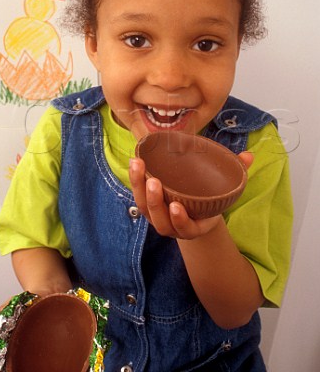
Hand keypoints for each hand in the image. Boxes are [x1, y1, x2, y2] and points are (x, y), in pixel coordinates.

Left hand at [129, 152, 252, 239]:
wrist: (196, 216)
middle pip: (158, 219)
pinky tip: (134, 162)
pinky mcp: (148, 206)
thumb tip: (249, 156)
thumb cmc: (210, 202)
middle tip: (154, 180)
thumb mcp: (224, 192)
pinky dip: (134, 181)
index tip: (177, 206)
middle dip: (155, 201)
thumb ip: (236, 175)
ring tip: (138, 164)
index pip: (184, 228)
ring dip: (139, 187)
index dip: (179, 220)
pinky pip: (138, 197)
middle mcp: (172, 226)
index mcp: (193, 227)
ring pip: (144, 208)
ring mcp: (158, 217)